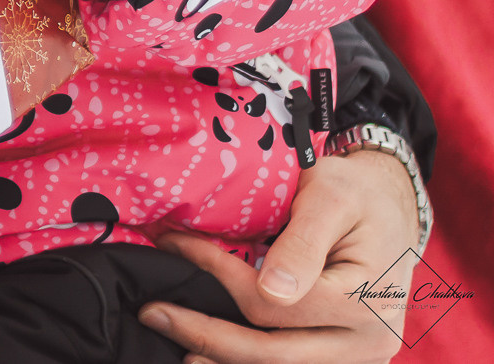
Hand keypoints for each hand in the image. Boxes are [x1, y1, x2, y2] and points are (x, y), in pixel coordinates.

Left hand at [135, 149, 421, 362]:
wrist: (391, 209)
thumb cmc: (356, 194)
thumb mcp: (332, 198)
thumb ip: (303, 244)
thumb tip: (272, 291)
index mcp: (365, 302)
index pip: (272, 304)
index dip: (216, 276)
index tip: (171, 246)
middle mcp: (366, 344)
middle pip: (272, 354)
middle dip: (205, 334)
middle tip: (151, 312)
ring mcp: (356, 359)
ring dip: (221, 358)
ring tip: (173, 338)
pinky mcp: (341, 360)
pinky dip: (246, 360)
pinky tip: (206, 350)